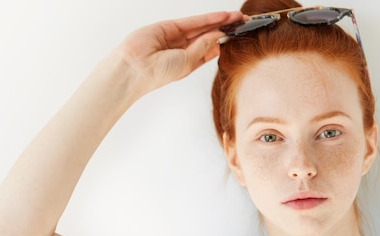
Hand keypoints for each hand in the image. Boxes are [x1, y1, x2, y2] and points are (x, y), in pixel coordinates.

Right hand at [117, 11, 243, 91]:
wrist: (135, 68)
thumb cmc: (157, 73)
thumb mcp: (187, 63)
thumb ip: (202, 47)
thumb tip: (217, 37)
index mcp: (188, 62)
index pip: (210, 49)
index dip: (224, 42)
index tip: (240, 37)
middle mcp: (184, 49)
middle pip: (209, 35)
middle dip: (226, 29)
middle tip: (244, 23)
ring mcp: (177, 37)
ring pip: (203, 26)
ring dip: (221, 21)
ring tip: (238, 18)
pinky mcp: (171, 26)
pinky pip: (194, 21)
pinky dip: (209, 18)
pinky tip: (223, 17)